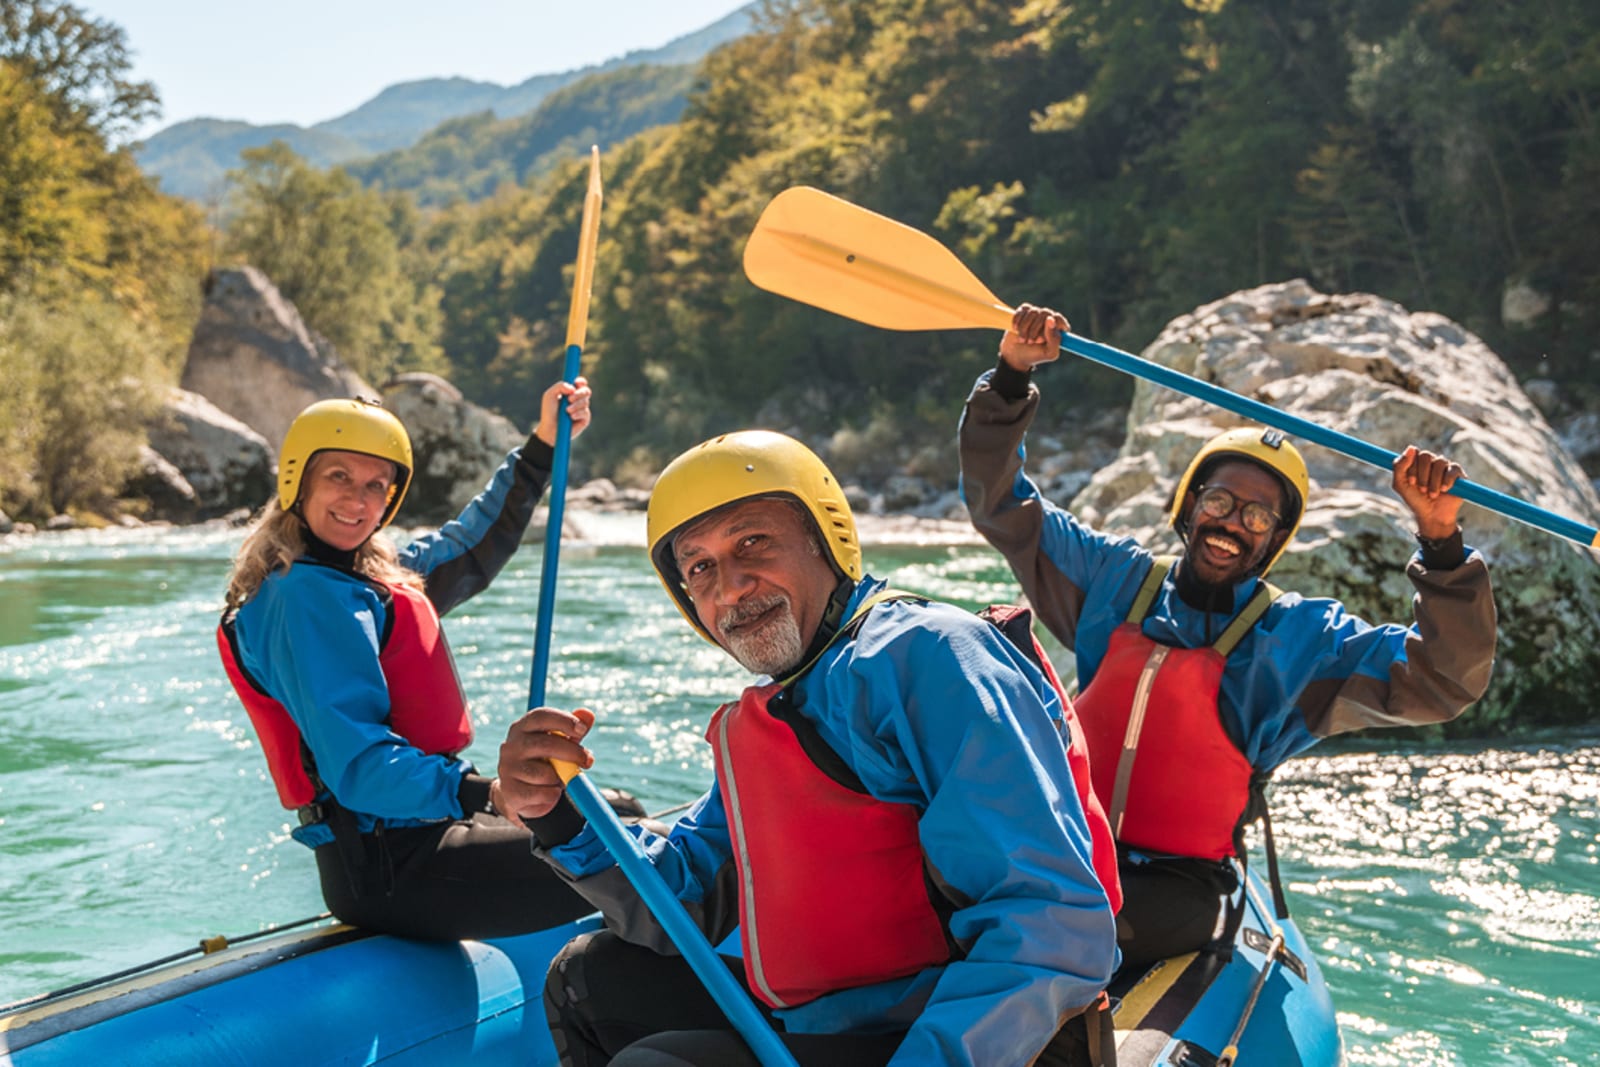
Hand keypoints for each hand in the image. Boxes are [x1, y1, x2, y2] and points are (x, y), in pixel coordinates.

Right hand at [496, 707, 595, 825]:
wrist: (518, 792)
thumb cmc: (543, 760)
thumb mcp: (558, 742)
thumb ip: (573, 728)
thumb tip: (588, 715)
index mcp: (522, 727)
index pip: (541, 717)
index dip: (564, 721)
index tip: (583, 730)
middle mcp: (511, 745)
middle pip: (545, 744)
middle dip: (572, 752)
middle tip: (588, 760)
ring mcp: (508, 768)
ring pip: (545, 774)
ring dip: (560, 778)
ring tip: (559, 779)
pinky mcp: (510, 790)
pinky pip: (542, 794)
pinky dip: (553, 794)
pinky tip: (549, 791)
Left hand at [533, 377, 592, 446]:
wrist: (550, 428)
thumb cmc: (549, 412)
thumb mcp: (549, 395)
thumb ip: (560, 386)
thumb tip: (573, 388)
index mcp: (570, 392)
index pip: (581, 383)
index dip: (581, 382)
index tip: (577, 383)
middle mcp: (578, 399)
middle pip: (586, 391)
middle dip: (579, 394)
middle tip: (569, 399)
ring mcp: (582, 409)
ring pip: (586, 402)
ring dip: (575, 405)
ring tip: (566, 411)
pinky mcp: (585, 419)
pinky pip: (586, 412)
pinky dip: (578, 414)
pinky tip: (571, 417)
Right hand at [998, 304, 1068, 371]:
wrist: (1016, 356)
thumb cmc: (1035, 355)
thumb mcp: (1049, 353)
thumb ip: (1055, 338)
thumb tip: (1050, 319)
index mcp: (1057, 328)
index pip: (1058, 319)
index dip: (1051, 326)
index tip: (1043, 338)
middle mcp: (1048, 319)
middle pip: (1045, 313)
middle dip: (1035, 329)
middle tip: (1031, 342)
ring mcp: (1036, 314)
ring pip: (1033, 312)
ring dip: (1025, 328)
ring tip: (1022, 340)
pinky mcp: (1023, 312)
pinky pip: (1022, 310)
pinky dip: (1018, 321)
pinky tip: (1016, 330)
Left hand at [1392, 445, 1463, 538]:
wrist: (1431, 515)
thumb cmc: (1415, 499)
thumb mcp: (1401, 485)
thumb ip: (1399, 466)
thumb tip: (1411, 447)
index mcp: (1416, 462)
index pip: (1414, 453)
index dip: (1412, 467)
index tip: (1412, 482)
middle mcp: (1431, 461)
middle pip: (1426, 455)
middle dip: (1422, 474)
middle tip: (1422, 489)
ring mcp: (1445, 466)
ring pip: (1439, 462)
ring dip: (1434, 481)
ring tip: (1433, 494)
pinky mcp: (1457, 473)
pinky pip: (1453, 469)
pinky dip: (1447, 480)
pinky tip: (1444, 490)